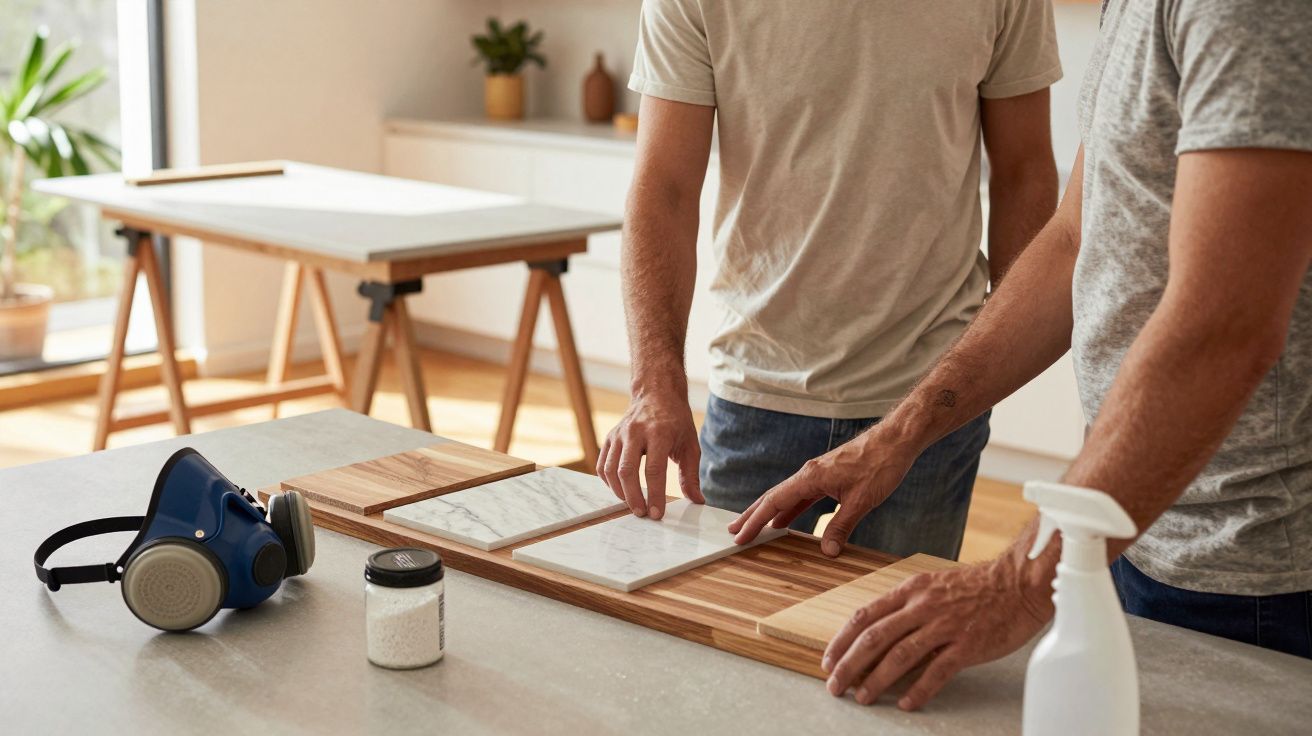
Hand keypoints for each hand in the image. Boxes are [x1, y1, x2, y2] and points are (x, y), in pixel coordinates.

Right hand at [598, 391, 703, 518]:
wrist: (657, 393)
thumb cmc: (676, 420)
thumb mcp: (690, 444)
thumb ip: (691, 475)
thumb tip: (697, 501)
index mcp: (659, 433)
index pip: (653, 470)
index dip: (654, 495)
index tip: (657, 513)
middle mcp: (636, 432)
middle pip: (627, 471)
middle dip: (633, 497)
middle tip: (642, 514)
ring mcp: (619, 434)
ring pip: (611, 469)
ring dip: (620, 492)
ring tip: (633, 505)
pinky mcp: (610, 438)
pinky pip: (603, 465)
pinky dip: (609, 482)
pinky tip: (621, 490)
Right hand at [728, 431, 916, 555]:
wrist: (895, 440)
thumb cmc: (880, 464)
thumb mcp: (861, 501)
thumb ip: (841, 526)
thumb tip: (827, 551)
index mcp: (810, 477)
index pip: (774, 502)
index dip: (756, 521)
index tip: (741, 537)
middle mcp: (809, 473)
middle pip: (772, 496)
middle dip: (752, 515)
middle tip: (734, 531)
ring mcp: (817, 474)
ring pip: (785, 495)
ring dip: (769, 512)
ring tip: (754, 527)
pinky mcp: (828, 476)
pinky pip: (801, 495)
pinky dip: (789, 509)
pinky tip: (786, 521)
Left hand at [822, 556, 1051, 709]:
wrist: (1019, 583)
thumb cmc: (978, 587)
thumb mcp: (934, 586)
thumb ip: (907, 607)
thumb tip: (880, 634)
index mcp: (911, 590)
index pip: (865, 615)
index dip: (842, 640)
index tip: (829, 659)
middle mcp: (923, 606)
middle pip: (875, 638)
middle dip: (849, 664)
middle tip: (835, 685)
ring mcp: (945, 626)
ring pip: (900, 655)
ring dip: (876, 679)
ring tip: (862, 698)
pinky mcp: (967, 645)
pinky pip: (937, 671)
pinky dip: (919, 689)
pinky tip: (907, 702)